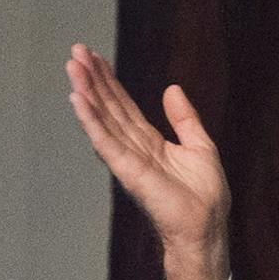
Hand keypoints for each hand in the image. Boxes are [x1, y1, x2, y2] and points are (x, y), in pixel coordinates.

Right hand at [67, 43, 231, 279]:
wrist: (207, 228)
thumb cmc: (206, 197)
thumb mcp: (201, 147)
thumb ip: (184, 119)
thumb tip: (172, 89)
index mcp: (150, 143)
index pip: (124, 106)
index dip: (110, 81)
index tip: (95, 57)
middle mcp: (134, 148)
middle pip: (109, 107)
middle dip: (92, 79)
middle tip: (75, 51)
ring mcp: (128, 159)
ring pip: (103, 119)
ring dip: (86, 92)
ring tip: (72, 65)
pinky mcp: (128, 171)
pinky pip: (105, 141)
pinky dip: (91, 120)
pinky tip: (77, 98)